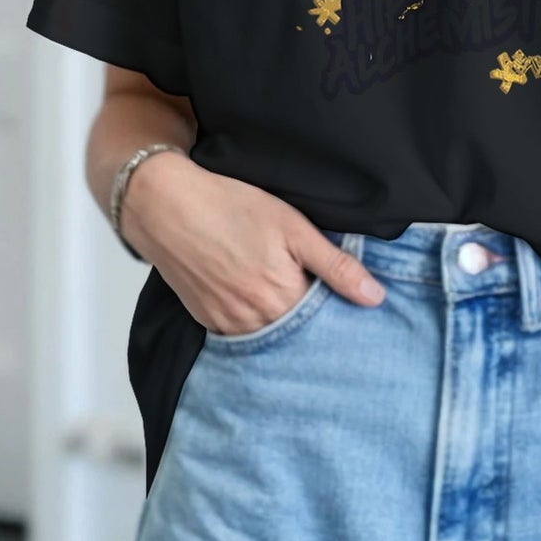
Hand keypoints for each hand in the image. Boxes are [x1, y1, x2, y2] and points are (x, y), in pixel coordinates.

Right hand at [120, 152, 383, 331]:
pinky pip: (242, 332)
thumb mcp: (293, 227)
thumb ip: (336, 265)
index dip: (337, 307)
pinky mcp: (207, 322)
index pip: (326, 321)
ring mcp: (228, 325)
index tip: (343, 295)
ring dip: (282, 319)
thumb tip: (376, 298)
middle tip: (311, 286)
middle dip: (310, 316)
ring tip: (280, 285)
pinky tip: (255, 293)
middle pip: (298, 330)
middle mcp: (255, 321)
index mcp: (283, 298)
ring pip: (270, 333)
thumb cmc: (230, 207)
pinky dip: (254, 319)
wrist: (165, 206)